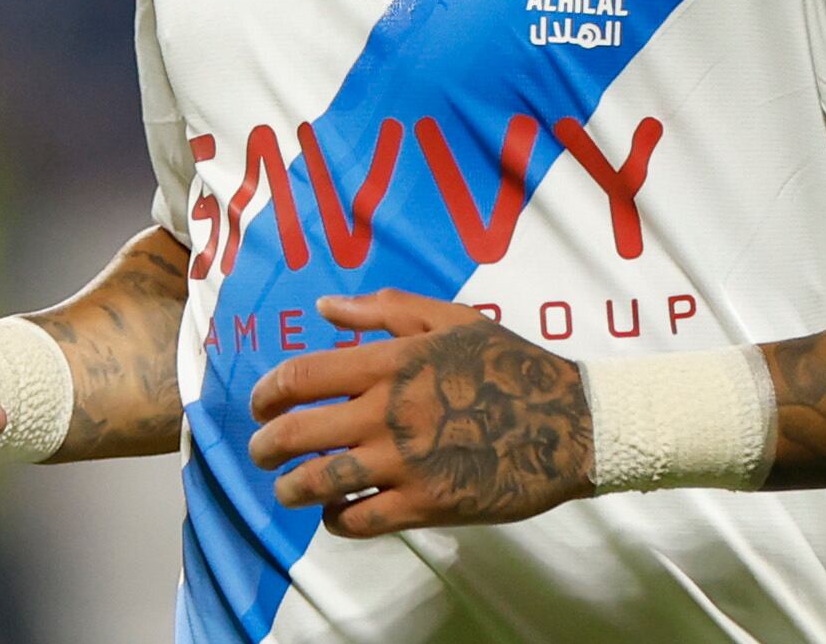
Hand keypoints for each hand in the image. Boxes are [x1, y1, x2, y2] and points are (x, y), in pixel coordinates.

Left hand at [246, 290, 593, 537]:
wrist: (569, 423)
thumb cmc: (509, 365)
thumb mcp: (452, 319)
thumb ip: (386, 310)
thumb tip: (324, 305)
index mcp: (393, 362)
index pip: (302, 375)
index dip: (265, 392)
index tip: (257, 405)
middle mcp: (390, 411)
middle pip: (296, 432)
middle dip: (264, 446)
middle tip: (260, 453)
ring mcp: (407, 461)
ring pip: (319, 481)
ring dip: (291, 488)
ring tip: (288, 489)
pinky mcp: (427, 504)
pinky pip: (360, 519)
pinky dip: (336, 520)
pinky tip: (337, 512)